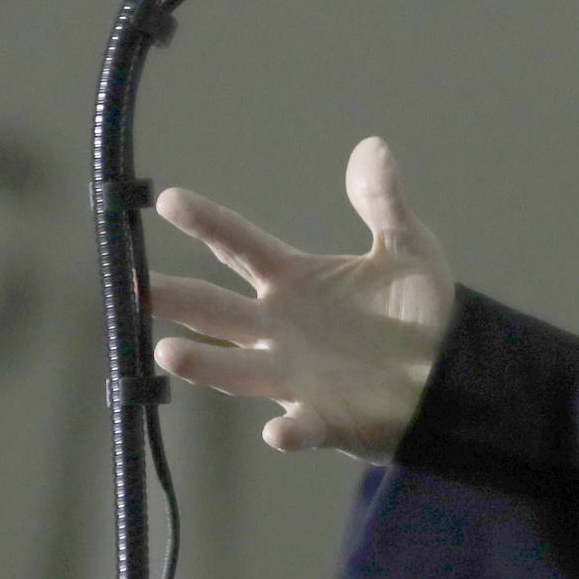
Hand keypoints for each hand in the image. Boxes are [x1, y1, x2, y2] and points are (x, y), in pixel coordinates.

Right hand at [150, 136, 454, 462]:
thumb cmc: (414, 306)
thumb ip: (385, 202)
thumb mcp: (407, 246)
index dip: (208, 223)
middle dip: (174, 297)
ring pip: (237, 371)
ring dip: (205, 364)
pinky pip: (301, 427)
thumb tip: (372, 147)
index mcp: (294, 280)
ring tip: (169, 351)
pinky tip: (277, 431)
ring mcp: (294, 376)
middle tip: (132, 283)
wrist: (446, 369)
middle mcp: (279, 328)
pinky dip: (288, 431)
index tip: (169, 199)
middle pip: (216, 309)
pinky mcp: (324, 419)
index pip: (240, 246)